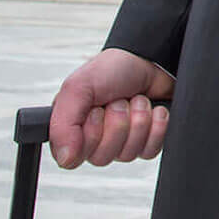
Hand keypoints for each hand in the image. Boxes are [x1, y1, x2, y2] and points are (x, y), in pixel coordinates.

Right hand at [49, 47, 175, 168]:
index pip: (73, 158)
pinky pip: (150, 151)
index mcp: (73, 129)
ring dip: (137, 120)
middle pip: (102, 157)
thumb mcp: (79, 87)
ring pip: (127, 155)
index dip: (89, 135)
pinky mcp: (146, 142)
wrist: (151, 60)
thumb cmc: (113, 70)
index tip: (96, 111)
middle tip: (118, 101)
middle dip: (116, 122)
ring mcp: (122, 143)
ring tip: (136, 100)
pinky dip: (156, 126)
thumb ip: (63, 124)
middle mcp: (96, 140)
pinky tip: (153, 110)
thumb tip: (64, 158)